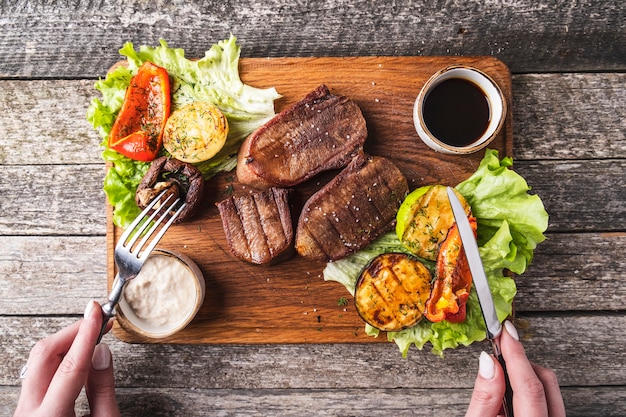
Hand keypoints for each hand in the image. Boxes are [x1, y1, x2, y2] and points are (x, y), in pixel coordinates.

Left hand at [14, 301, 119, 416]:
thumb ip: (103, 389)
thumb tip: (101, 353)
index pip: (70, 366)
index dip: (86, 334)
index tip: (96, 312)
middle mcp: (29, 414)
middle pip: (44, 356)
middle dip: (72, 332)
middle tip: (98, 320)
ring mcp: (23, 412)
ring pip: (38, 362)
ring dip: (66, 344)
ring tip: (92, 336)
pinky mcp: (26, 410)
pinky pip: (39, 374)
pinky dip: (60, 359)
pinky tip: (78, 357)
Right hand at [465, 320, 565, 416]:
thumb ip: (485, 397)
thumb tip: (488, 362)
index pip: (529, 386)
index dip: (516, 355)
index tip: (505, 332)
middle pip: (545, 381)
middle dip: (520, 360)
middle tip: (500, 342)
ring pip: (550, 386)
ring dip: (525, 372)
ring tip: (500, 369)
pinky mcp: (551, 416)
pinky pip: (549, 395)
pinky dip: (529, 385)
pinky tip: (510, 385)